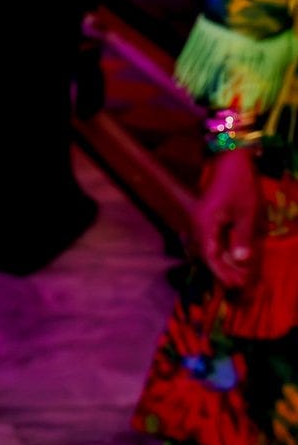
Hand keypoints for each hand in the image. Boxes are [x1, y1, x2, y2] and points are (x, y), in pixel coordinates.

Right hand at [190, 149, 259, 289]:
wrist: (230, 159)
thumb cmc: (240, 184)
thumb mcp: (247, 212)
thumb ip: (243, 237)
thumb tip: (241, 261)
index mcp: (204, 225)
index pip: (210, 256)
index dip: (222, 273)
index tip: (236, 285)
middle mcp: (196, 226)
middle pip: (206, 255)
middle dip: (223, 271)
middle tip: (241, 285)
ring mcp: (198, 222)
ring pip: (207, 249)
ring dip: (222, 263)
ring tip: (238, 274)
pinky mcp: (204, 219)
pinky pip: (209, 241)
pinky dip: (220, 252)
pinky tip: (231, 257)